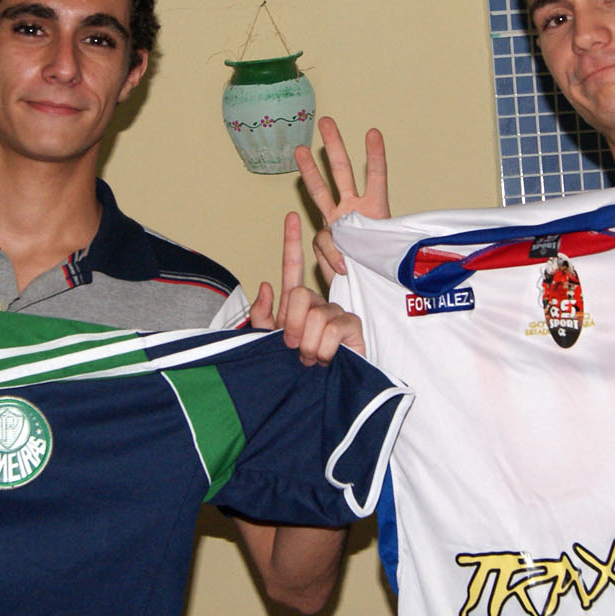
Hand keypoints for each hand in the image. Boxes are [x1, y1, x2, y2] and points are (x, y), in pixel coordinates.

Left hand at [249, 212, 365, 364]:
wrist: (314, 398)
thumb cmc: (293, 371)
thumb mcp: (268, 344)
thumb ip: (262, 316)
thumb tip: (266, 285)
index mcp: (296, 305)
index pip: (293, 267)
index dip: (290, 242)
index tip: (290, 216)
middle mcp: (318, 304)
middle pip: (299, 294)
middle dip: (292, 326)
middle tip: (294, 349)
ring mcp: (337, 314)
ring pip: (316, 315)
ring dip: (308, 345)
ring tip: (312, 360)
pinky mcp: (353, 326)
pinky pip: (333, 328)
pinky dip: (324, 349)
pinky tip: (327, 360)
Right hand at [295, 117, 388, 281]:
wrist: (371, 291)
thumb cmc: (380, 269)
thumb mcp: (382, 259)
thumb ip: (362, 254)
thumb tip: (343, 262)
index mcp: (374, 209)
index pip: (376, 177)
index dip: (375, 157)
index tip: (373, 133)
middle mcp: (353, 211)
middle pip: (342, 172)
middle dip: (334, 147)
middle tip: (325, 121)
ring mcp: (337, 223)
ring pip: (322, 191)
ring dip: (312, 170)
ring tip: (301, 148)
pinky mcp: (327, 242)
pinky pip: (325, 242)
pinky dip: (330, 253)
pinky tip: (341, 264)